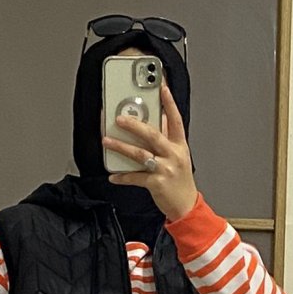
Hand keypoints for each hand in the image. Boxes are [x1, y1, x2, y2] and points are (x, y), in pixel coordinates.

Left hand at [101, 83, 197, 220]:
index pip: (175, 120)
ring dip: (121, 147)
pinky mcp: (157, 184)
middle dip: (134, 125)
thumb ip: (169, 137)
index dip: (169, 103)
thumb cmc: (180, 181)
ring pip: (140, 154)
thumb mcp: (179, 156)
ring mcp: (165, 169)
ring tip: (107, 141)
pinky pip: (136, 177)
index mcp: (179, 145)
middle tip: (119, 118)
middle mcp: (173, 155)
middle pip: (153, 135)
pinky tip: (113, 175)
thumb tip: (161, 118)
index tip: (161, 87)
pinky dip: (123, 176)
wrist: (186, 206)